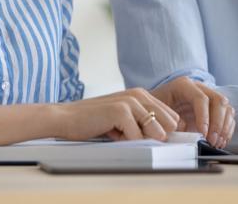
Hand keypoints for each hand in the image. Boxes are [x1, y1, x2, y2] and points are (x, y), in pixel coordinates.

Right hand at [54, 88, 179, 141]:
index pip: (172, 117)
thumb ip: (143, 125)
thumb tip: (166, 140)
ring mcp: (130, 101)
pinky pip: (137, 136)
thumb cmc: (94, 121)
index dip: (166, 133)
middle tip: (133, 138)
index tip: (152, 141)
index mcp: (141, 95)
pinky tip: (111, 134)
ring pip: (155, 131)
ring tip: (120, 134)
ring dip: (141, 140)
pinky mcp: (120, 111)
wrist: (66, 118)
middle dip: (157, 137)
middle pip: (169, 123)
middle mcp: (139, 94)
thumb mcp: (124, 121)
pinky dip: (127, 142)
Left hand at [151, 76, 234, 148]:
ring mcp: (208, 96)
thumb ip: (170, 122)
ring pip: (226, 108)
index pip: (201, 98)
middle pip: (218, 100)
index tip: (203, 134)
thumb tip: (185, 136)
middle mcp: (199, 87)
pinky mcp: (214, 108)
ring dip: (224, 127)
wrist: (154, 109)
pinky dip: (227, 130)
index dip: (204, 117)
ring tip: (216, 143)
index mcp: (183, 85)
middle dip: (217, 123)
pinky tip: (221, 141)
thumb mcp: (158, 113)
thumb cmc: (155, 110)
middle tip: (212, 140)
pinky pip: (228, 116)